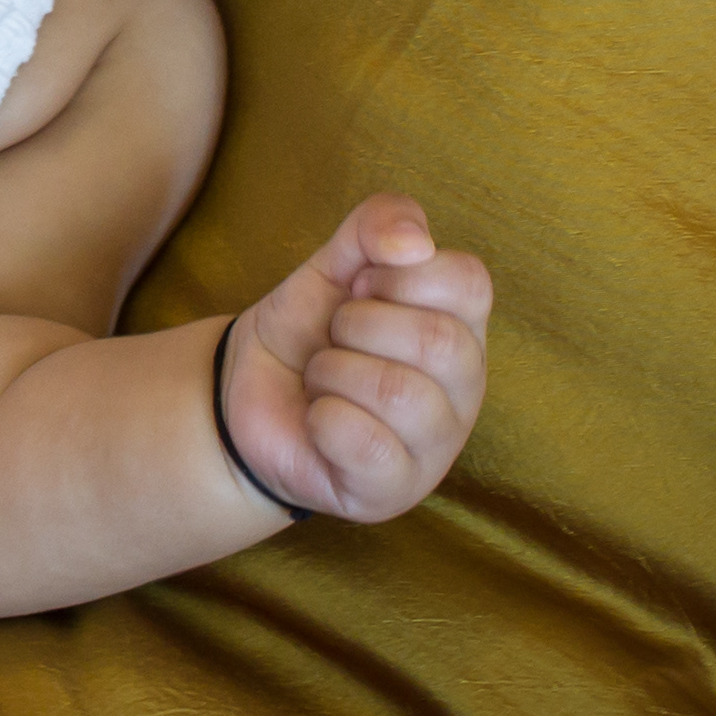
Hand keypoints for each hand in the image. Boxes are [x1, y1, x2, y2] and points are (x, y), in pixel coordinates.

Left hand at [219, 193, 489, 524]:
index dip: (398, 276)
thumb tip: (416, 241)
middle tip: (334, 338)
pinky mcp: (397, 489)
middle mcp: (466, 387)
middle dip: (357, 326)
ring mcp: (438, 445)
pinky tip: (318, 419)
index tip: (357, 290)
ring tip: (323, 379)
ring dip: (332, 372)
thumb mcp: (335, 263)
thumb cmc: (308, 330)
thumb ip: (377, 225)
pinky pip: (367, 443)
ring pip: (399, 393)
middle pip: (438, 341)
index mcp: (463, 326)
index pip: (470, 282)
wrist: (245, 393)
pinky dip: (323, 419)